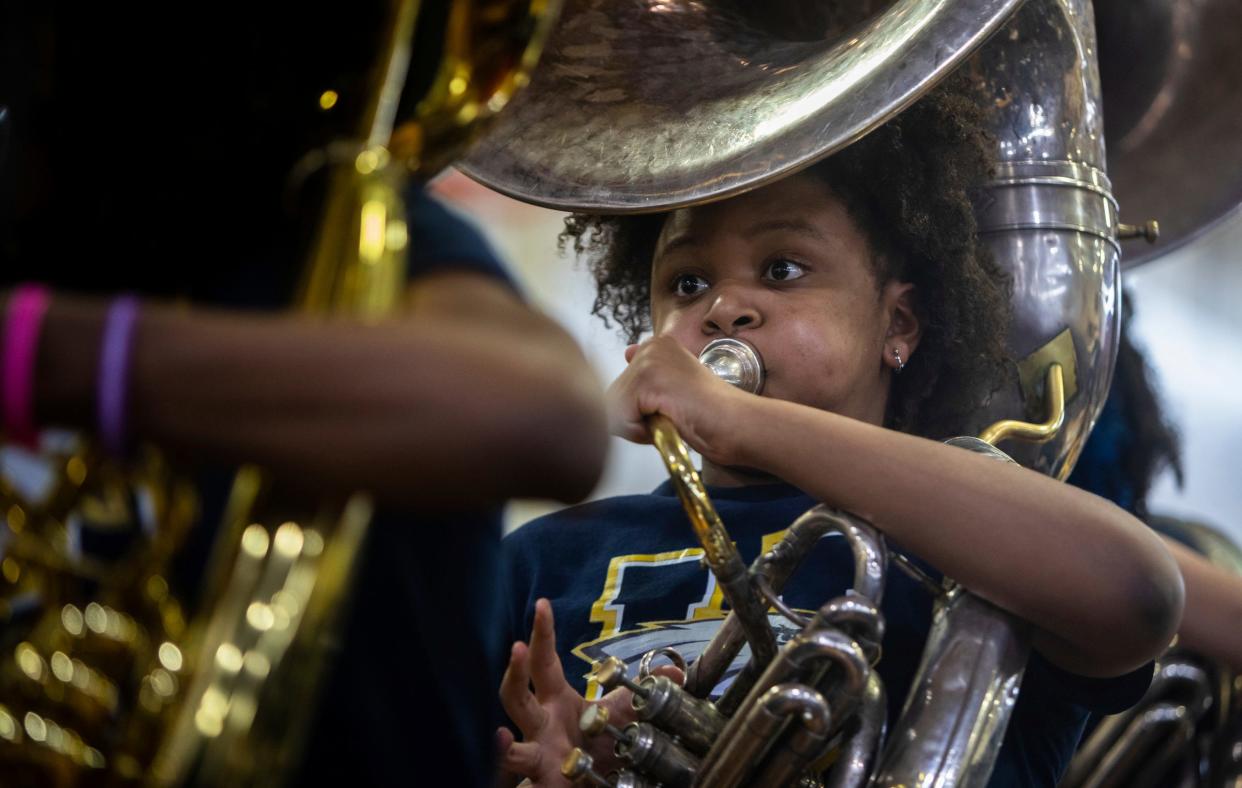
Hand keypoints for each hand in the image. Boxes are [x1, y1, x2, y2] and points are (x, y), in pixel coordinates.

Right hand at [495, 598, 681, 785]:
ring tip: (502, 736)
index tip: (542, 605)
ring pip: (514, 753)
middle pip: (516, 698)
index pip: (545, 662)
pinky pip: (519, 786)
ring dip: (505, 748)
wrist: (590, 783)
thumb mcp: (620, 716)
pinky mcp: (542, 787)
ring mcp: (537, 759)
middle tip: (517, 648)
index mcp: (555, 701)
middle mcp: (539, 726)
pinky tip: (511, 779)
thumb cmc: (594, 744)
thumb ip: (640, 695)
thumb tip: (675, 672)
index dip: (543, 633)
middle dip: (515, 674)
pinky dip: (512, 785)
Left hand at [606, 336, 743, 462]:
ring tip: (673, 418)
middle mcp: (651, 347)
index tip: (673, 407)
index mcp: (658, 346)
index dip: (640, 410)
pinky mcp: (648, 380)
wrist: (739, 424)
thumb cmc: (713, 415)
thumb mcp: (673, 391)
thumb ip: (646, 379)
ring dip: (639, 427)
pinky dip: (641, 432)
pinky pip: (621, 419)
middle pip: (612, 398)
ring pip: (614, 410)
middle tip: (674, 415)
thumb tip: (626, 353)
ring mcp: (649, 362)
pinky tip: (671, 421)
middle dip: (636, 419)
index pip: (622, 388)